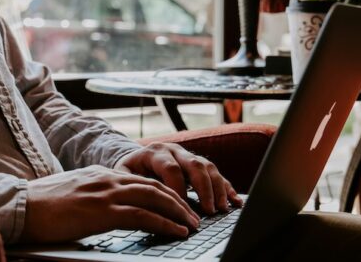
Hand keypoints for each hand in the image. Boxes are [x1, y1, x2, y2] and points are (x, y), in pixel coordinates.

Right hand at [20, 165, 199, 242]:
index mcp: (101, 174)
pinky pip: (143, 216)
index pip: (141, 180)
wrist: (20, 206)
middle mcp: (108, 178)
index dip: (163, 192)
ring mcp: (106, 193)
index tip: (177, 203)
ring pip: (155, 198)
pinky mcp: (103, 212)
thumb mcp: (72, 193)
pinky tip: (176, 232)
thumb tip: (106, 207)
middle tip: (194, 215)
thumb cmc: (40, 205)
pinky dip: (164, 223)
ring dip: (178, 212)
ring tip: (192, 225)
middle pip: (155, 186)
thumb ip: (93, 195)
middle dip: (179, 201)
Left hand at [114, 142, 242, 214]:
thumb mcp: (125, 179)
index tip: (182, 208)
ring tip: (222, 208)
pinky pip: (216, 174)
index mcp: (155, 152)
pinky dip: (227, 188)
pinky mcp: (198, 165)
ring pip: (208, 167)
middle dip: (204, 189)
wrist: (133, 161)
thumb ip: (137, 189)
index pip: (171, 168)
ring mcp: (188, 155)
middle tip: (209, 210)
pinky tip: (235, 201)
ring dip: (218, 189)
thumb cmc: (128, 174)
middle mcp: (174, 150)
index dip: (178, 189)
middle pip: (195, 164)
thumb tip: (150, 209)